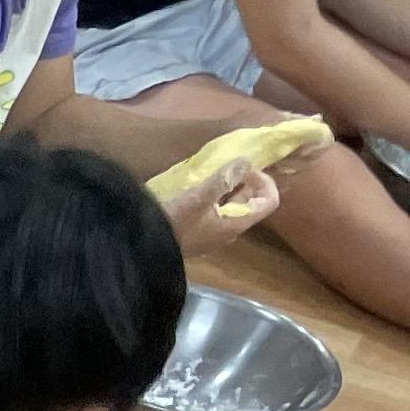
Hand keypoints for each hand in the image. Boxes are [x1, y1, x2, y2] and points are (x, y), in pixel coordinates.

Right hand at [163, 157, 282, 257]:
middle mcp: (229, 231)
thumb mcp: (197, 198)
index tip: (245, 169)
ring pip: (232, 208)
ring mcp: (212, 234)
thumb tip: (246, 160)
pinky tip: (197, 190)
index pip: (269, 202)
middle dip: (245, 182)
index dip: (264, 182)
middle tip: (227, 166)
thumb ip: (223, 179)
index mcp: (236, 224)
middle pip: (251, 203)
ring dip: (228, 189)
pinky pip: (215, 213)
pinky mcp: (197, 235)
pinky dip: (214, 199)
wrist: (141, 251)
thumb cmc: (172, 224)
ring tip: (211, 174)